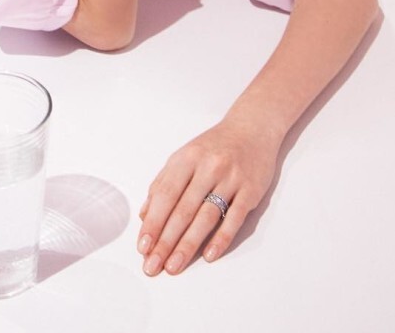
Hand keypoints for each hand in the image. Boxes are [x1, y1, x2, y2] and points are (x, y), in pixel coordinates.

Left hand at [136, 116, 280, 274]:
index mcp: (186, 158)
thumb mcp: (185, 157)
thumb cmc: (213, 147)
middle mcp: (207, 167)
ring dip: (188, 245)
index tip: (143, 246)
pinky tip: (209, 255)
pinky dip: (221, 238)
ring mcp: (230, 178)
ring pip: (206, 216)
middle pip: (183, 210)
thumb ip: (164, 183)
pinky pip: (235, 218)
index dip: (153, 222)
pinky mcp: (251, 190)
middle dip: (166, 241)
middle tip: (153, 266)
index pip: (165, 194)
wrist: (252, 128)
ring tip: (174, 266)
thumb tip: (145, 214)